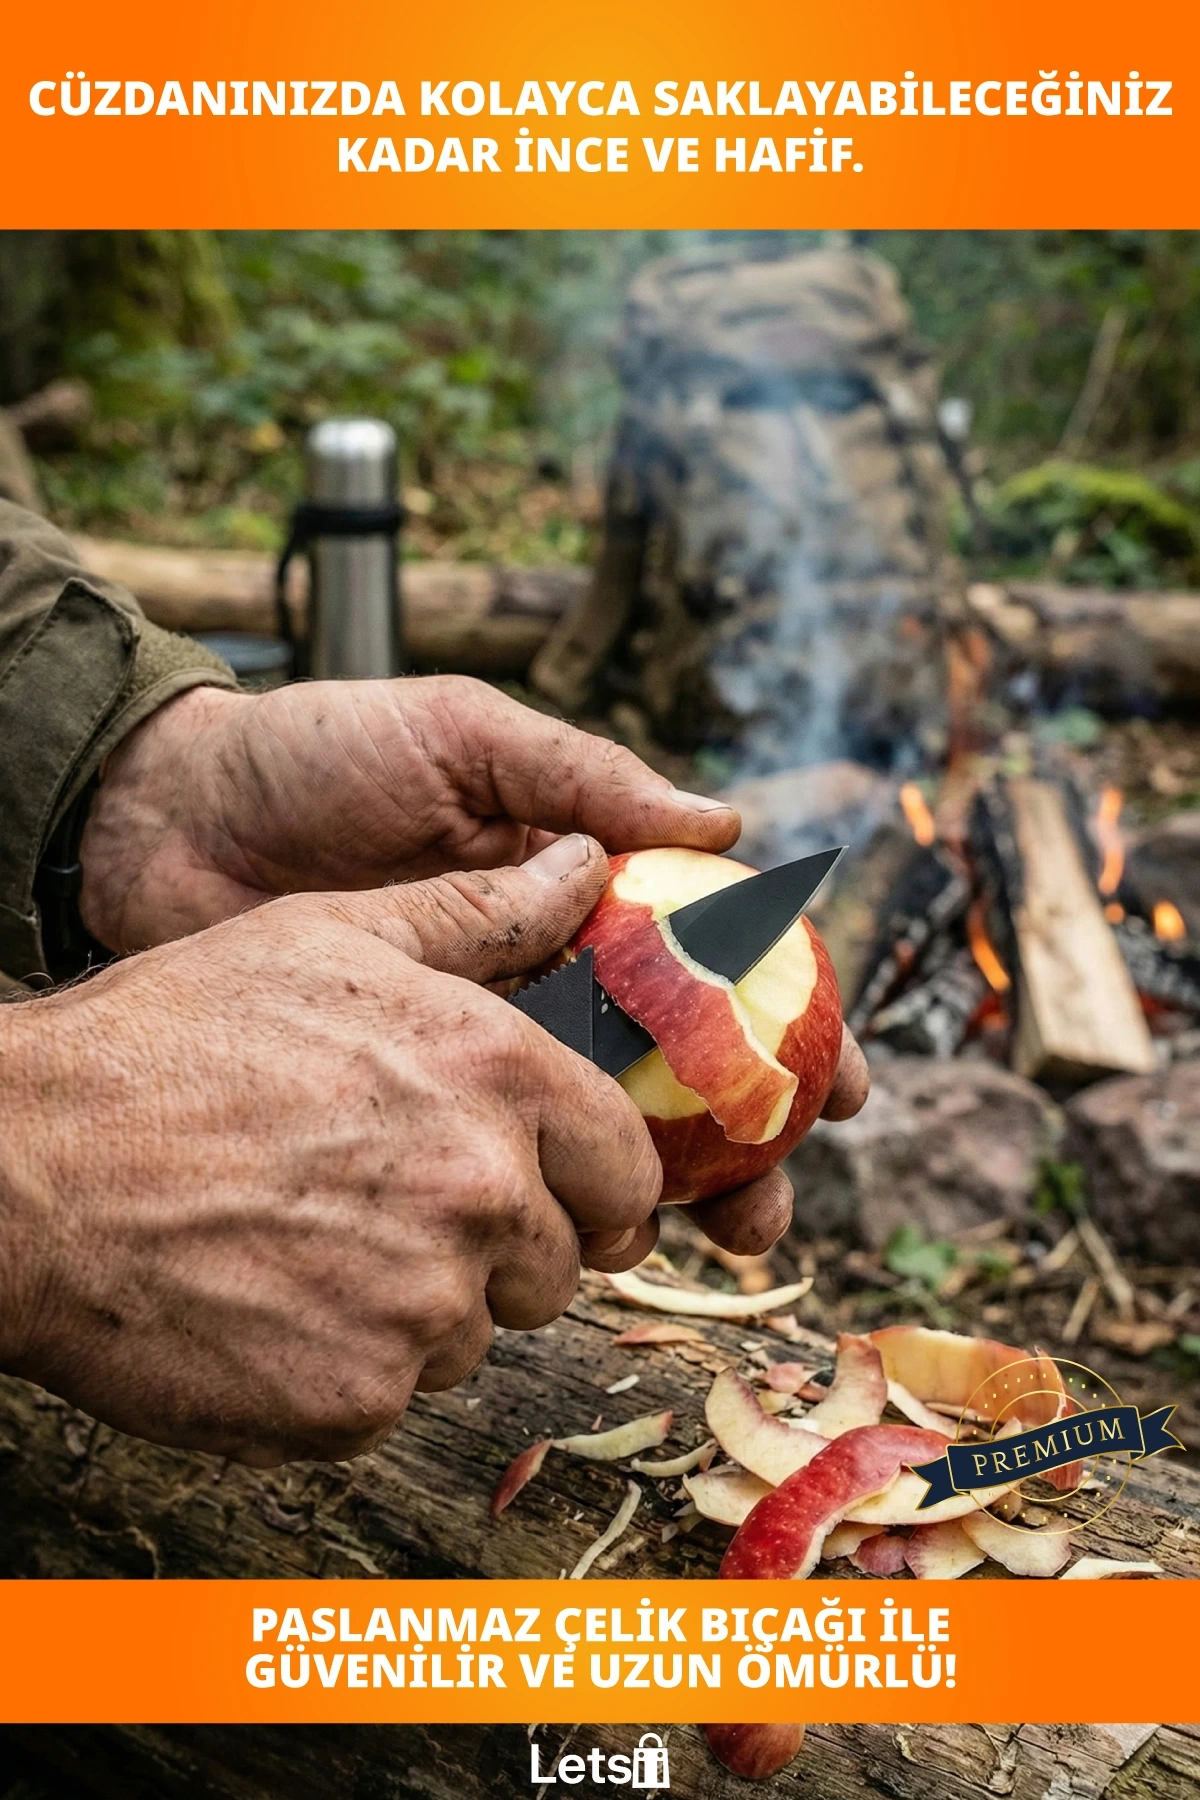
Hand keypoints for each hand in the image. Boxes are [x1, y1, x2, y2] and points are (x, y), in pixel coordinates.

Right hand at [1, 837, 665, 1463]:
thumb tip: (585, 867)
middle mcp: (480, 1191)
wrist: (28, 1168)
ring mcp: (422, 1307)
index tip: (553, 1186)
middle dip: (499, 1244)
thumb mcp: (326, 937)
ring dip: (421, 1305)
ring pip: (477, 1331)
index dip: (591, 1181)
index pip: (627, 1167)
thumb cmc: (169, 1041)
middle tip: (393, 1205)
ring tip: (312, 1242)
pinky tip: (276, 1302)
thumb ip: (476, 916)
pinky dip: (351, 1366)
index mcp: (496, 1072)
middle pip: (560, 1261)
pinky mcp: (358, 1400)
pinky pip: (398, 1393)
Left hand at [73, 672, 868, 1272]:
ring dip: (670, 1188)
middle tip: (770, 1203)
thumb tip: (724, 827)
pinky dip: (557, 1191)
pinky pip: (503, 1144)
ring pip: (603, 1123)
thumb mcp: (462, 735)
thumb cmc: (318, 752)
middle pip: (678, 1069)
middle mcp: (548, 968)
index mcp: (578, 883)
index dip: (788, 1024)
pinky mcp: (410, 1083)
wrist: (168, 814)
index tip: (840, 1085)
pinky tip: (595, 1234)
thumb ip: (581, 778)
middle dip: (744, 1140)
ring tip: (711, 1237)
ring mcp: (482, 1033)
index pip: (712, 961)